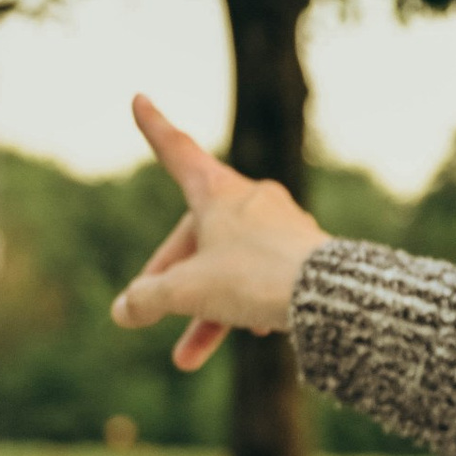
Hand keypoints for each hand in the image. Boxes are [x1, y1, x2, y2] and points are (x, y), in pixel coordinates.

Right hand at [109, 96, 328, 373]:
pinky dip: (247, 305)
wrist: (331, 296)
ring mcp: (282, 226)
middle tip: (146, 314)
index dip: (154, 127)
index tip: (140, 97)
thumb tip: (123, 310)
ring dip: (206, 310)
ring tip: (188, 358)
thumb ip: (148, 298)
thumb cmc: (254, 279)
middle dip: (172, 283)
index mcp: (218, 191)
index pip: (176, 151)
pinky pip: (265, 277)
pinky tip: (259, 333)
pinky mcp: (306, 254)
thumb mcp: (188, 290)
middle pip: (197, 236)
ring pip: (230, 266)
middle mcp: (251, 200)